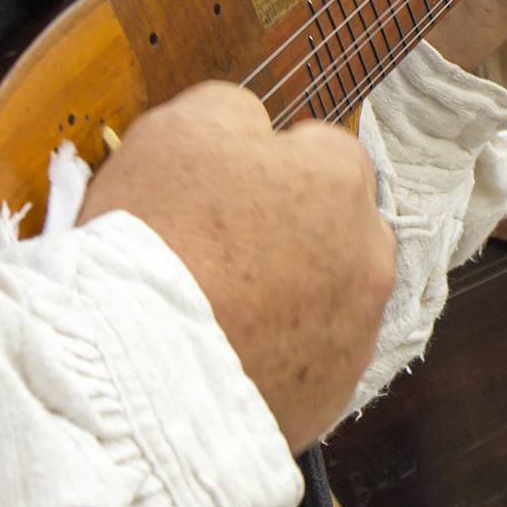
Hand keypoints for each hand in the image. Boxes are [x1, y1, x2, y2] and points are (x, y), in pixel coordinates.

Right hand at [79, 82, 394, 451]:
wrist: (137, 371)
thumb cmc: (155, 238)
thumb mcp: (176, 130)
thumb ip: (231, 111)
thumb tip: (253, 126)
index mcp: (338, 179)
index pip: (321, 150)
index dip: (267, 167)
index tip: (221, 190)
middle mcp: (369, 254)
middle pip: (337, 227)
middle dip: (295, 232)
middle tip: (221, 252)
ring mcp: (357, 333)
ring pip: (330, 297)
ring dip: (293, 296)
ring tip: (221, 310)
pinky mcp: (333, 395)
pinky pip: (311, 361)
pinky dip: (281, 355)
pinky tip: (228, 354)